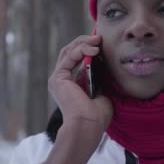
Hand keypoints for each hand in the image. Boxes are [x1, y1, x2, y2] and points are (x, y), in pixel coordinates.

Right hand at [40, 35, 112, 163]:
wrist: (88, 125)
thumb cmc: (97, 115)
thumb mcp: (102, 90)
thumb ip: (100, 77)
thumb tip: (105, 63)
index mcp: (73, 83)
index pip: (79, 59)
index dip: (90, 48)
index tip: (104, 43)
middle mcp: (63, 80)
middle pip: (72, 52)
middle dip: (86, 42)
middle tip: (100, 38)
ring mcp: (59, 79)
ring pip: (69, 51)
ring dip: (84, 43)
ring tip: (98, 41)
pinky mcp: (58, 78)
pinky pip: (68, 57)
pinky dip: (81, 50)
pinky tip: (93, 50)